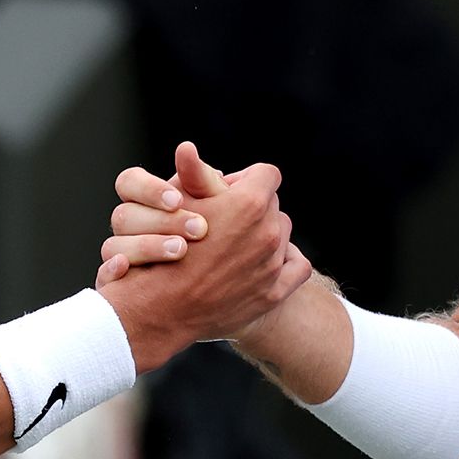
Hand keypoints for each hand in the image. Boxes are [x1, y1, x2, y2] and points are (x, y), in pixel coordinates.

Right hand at [95, 142, 308, 370]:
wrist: (160, 310)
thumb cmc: (161, 252)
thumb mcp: (175, 207)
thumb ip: (192, 175)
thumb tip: (188, 148)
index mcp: (249, 205)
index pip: (266, 174)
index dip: (245, 180)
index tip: (226, 192)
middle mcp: (267, 233)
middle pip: (273, 205)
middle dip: (253, 209)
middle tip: (226, 221)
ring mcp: (272, 264)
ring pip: (282, 235)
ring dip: (264, 235)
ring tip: (236, 245)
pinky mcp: (274, 292)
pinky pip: (298, 266)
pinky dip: (286, 262)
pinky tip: (264, 263)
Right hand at [96, 142, 214, 282]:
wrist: (224, 289)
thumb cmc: (221, 240)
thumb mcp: (221, 210)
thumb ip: (202, 182)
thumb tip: (186, 149)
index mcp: (147, 203)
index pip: (130, 183)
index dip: (150, 189)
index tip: (177, 200)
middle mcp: (130, 228)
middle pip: (124, 215)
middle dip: (161, 220)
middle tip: (200, 229)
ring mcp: (122, 257)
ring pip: (113, 246)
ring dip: (146, 246)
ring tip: (182, 251)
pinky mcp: (120, 289)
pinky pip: (104, 278)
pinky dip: (112, 272)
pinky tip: (128, 270)